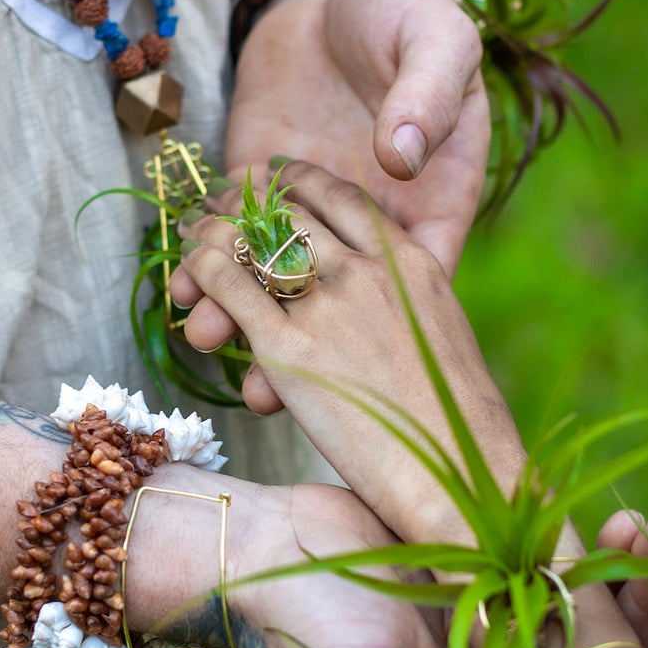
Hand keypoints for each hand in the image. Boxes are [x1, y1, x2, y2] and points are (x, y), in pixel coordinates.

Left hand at [179, 160, 523, 539]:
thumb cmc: (458, 420)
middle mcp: (367, 271)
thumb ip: (407, 301)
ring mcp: (327, 306)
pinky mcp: (287, 350)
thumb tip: (384, 304)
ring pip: (252, 241)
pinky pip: (229, 289)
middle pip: (292, 210)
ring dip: (216, 230)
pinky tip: (188, 275)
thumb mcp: (442, 335)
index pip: (345, 196)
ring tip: (195, 230)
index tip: (277, 179)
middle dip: (250, 202)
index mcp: (412, 262)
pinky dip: (201, 273)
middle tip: (223, 203)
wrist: (459, 468)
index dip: (302, 181)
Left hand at [193, 0, 488, 413]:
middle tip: (263, 382)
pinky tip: (180, 283)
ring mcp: (307, 205)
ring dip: (241, 308)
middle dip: (300, 340)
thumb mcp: (436, 42)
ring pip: (278, 273)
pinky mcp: (255, 181)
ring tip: (206, 333)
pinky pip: (233, 232)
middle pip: (339, 295)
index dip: (391, 332)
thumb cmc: (405, 13)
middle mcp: (369, 217)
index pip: (420, 280)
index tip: (358, 373)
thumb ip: (425, 97)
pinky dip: (207, 260)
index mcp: (431, 199)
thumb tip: (401, 159)